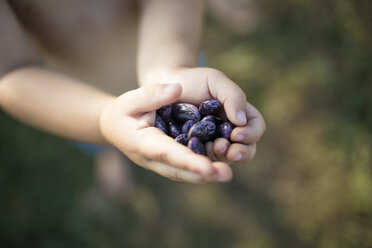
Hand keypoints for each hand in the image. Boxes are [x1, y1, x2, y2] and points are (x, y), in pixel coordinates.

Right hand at [99, 83, 232, 182]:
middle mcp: (151, 158)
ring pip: (182, 173)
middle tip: (226, 174)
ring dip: (204, 176)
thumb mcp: (132, 98)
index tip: (208, 167)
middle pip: (178, 170)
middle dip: (202, 174)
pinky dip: (199, 171)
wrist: (114, 126)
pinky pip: (183, 169)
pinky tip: (217, 167)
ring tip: (225, 173)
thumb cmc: (123, 111)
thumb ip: (152, 94)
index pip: (167, 153)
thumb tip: (177, 89)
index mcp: (142, 143)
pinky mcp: (166, 162)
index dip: (188, 161)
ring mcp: (158, 163)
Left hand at [146, 67, 265, 163]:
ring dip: (222, 157)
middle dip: (241, 153)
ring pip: (227, 158)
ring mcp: (214, 144)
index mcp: (240, 115)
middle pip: (247, 149)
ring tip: (211, 149)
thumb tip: (241, 121)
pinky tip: (196, 154)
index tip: (236, 134)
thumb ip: (233, 96)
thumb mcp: (215, 81)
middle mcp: (230, 132)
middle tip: (225, 149)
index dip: (251, 134)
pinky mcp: (198, 152)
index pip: (256, 127)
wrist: (166, 86)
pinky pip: (205, 161)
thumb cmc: (194, 81)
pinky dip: (204, 159)